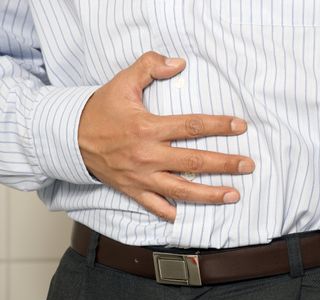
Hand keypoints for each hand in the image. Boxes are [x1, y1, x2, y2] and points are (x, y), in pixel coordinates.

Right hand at [78, 51, 254, 220]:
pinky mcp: (132, 190)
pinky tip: (188, 214)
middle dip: (225, 164)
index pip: (191, 127)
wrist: (69, 137)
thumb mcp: (122, 82)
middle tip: (248, 165)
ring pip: (182, 190)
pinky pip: (155, 206)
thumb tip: (178, 63)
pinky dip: (171, 212)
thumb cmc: (100, 110)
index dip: (219, 126)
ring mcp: (141, 177)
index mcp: (148, 128)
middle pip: (195, 162)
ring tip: (234, 195)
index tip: (240, 126)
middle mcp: (148, 155)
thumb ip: (149, 66)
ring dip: (210, 194)